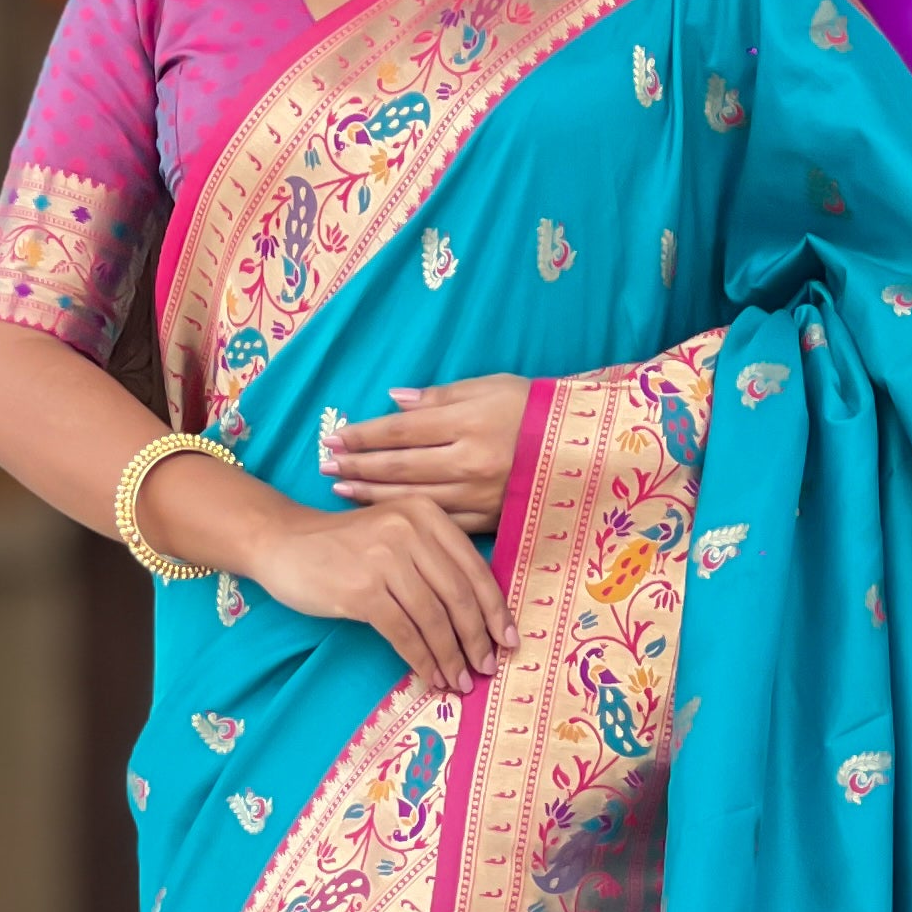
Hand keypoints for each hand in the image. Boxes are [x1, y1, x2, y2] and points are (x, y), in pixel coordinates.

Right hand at [248, 490, 517, 691]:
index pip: (473, 567)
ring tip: (459, 681)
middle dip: (477, 638)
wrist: (283, 542)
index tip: (508, 640)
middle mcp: (409, 530)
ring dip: (451, 656)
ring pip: (434, 618)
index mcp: (426, 514)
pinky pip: (404, 633)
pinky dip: (422, 659)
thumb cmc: (346, 545)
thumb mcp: (396, 534)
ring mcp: (384, 559)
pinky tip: (429, 677)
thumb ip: (434, 560)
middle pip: (458, 595)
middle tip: (486, 668)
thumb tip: (480, 617)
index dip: (495, 609)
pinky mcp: (361, 590)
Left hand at [321, 375, 528, 528]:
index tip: (335, 437)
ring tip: (341, 490)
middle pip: (399, 467)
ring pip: (414, 499)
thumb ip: (440, 397)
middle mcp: (470, 461)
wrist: (587, 446)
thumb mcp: (490, 387)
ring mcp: (480, 495)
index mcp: (468, 423)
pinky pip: (443, 524)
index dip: (364, 436)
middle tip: (325, 466)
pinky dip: (410, 520)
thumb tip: (393, 402)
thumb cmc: (534, 408)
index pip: (401, 430)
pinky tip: (387, 517)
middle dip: (357, 467)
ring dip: (372, 496)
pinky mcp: (492, 519)